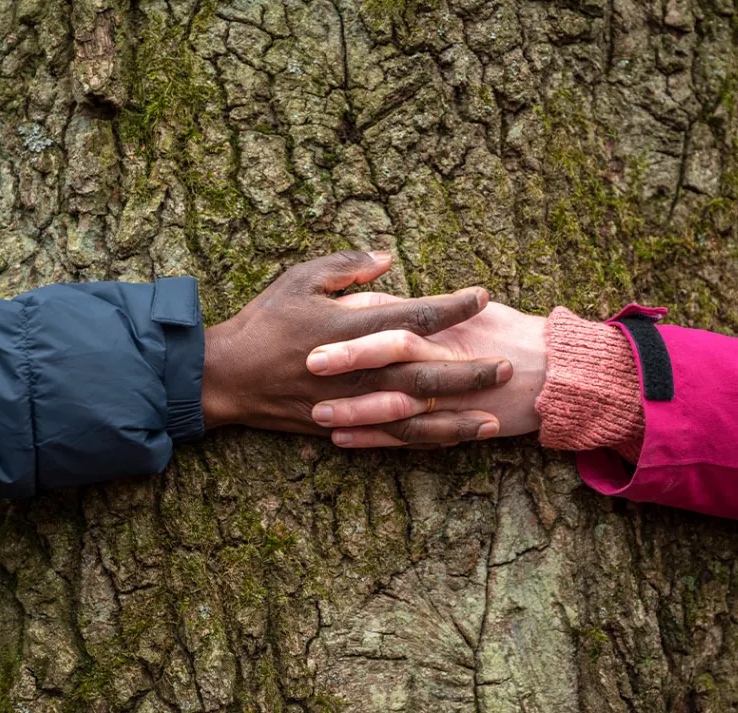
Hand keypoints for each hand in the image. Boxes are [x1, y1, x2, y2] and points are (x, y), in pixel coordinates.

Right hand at [202, 251, 511, 444]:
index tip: (483, 296)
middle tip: (508, 366)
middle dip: (471, 370)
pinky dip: (427, 441)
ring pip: (418, 417)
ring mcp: (354, 403)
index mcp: (353, 328)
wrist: (229, 376)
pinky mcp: (346, 426)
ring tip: (495, 418)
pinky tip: (452, 441)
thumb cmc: (265, 322)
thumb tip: (389, 257)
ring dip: (459, 417)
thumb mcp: (300, 278)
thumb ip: (347, 267)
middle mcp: (361, 370)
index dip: (454, 306)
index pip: (416, 316)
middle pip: (428, 373)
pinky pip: (394, 439)